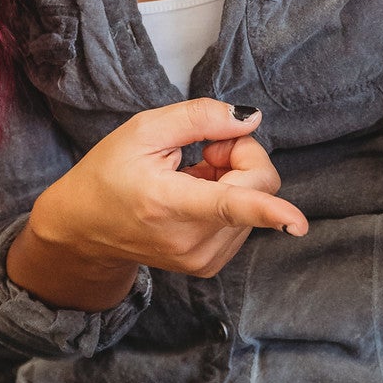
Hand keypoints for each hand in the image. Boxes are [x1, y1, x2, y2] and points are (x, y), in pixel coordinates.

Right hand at [8, 98, 307, 309]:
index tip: (298, 223)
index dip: (268, 211)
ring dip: (234, 178)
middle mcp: (189, 240)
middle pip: (258, 187)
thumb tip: (249, 119)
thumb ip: (200, 117)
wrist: (84, 229)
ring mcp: (201, 259)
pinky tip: (197, 194)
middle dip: (242, 156)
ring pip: (257, 202)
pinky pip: (245, 219)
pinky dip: (230, 198)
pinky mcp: (208, 265)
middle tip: (205, 149)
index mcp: (168, 203)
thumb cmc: (109, 174)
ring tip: (192, 175)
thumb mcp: (144, 130)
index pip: (228, 206)